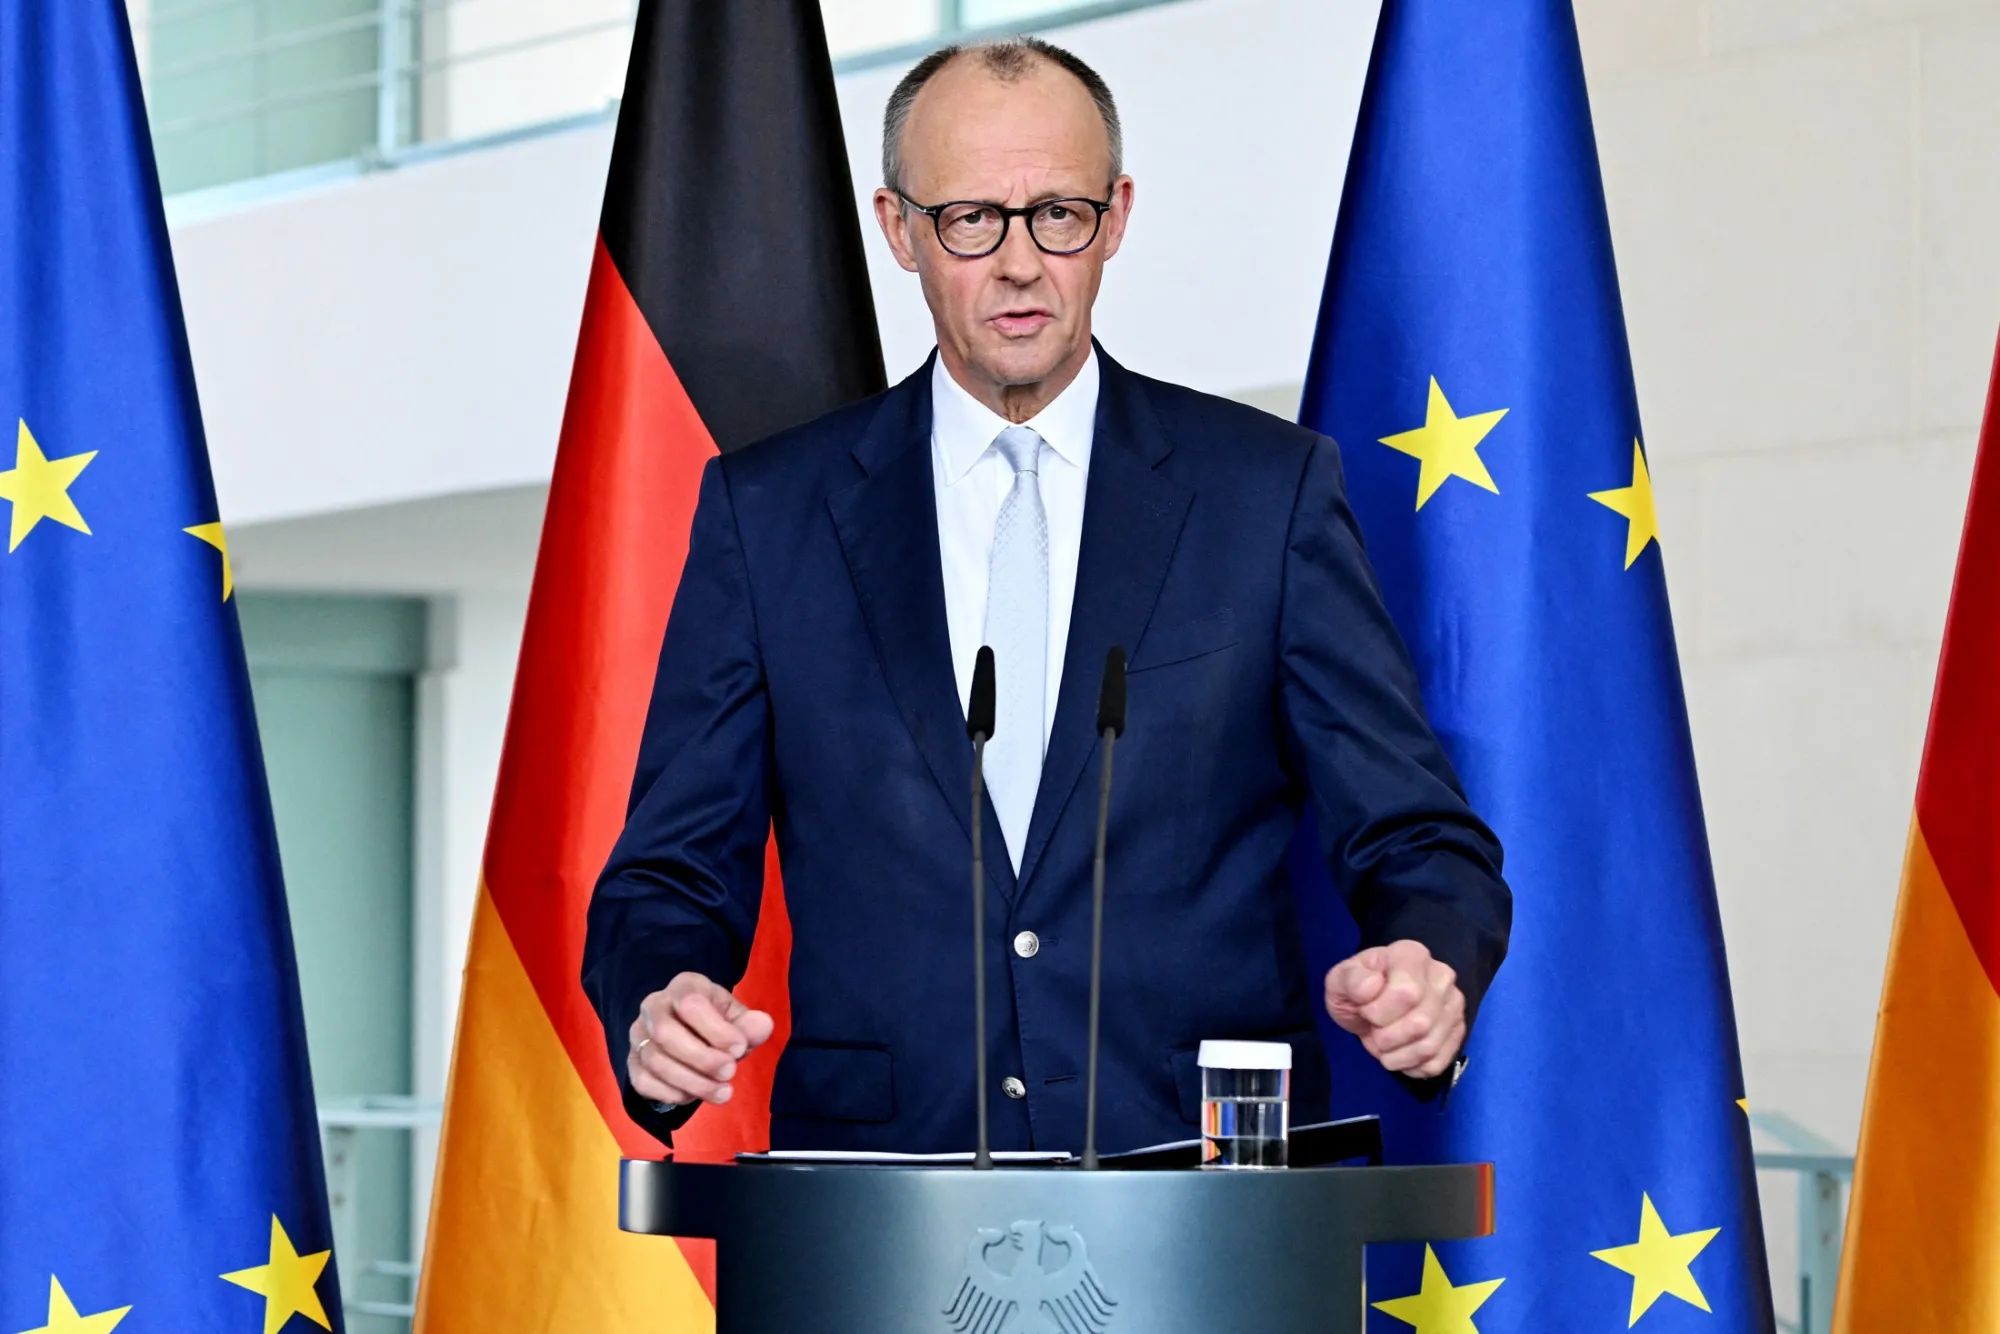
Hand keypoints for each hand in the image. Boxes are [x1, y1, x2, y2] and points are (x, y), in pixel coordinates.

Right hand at [628, 972, 775, 1107]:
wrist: (691, 1034)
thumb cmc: (717, 1024)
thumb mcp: (738, 1019)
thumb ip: (751, 1025)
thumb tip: (762, 1026)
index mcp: (684, 986)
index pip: (689, 1003)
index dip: (715, 1029)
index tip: (740, 1048)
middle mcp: (654, 1006)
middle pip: (665, 1032)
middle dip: (701, 1058)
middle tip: (730, 1072)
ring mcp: (639, 1034)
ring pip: (655, 1061)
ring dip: (692, 1081)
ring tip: (722, 1092)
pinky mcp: (632, 1061)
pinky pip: (644, 1082)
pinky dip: (671, 1093)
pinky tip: (694, 1096)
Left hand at [1324, 941, 1465, 1078]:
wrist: (1373, 1003)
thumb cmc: (1358, 989)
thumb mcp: (1341, 980)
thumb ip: (1351, 980)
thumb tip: (1372, 987)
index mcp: (1411, 955)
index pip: (1407, 993)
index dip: (1379, 1012)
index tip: (1365, 1010)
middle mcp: (1441, 976)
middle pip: (1420, 1023)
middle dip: (1386, 1038)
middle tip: (1374, 1032)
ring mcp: (1454, 1005)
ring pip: (1430, 1046)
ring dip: (1397, 1056)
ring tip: (1384, 1045)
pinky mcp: (1458, 1031)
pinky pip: (1437, 1062)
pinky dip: (1412, 1066)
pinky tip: (1400, 1054)